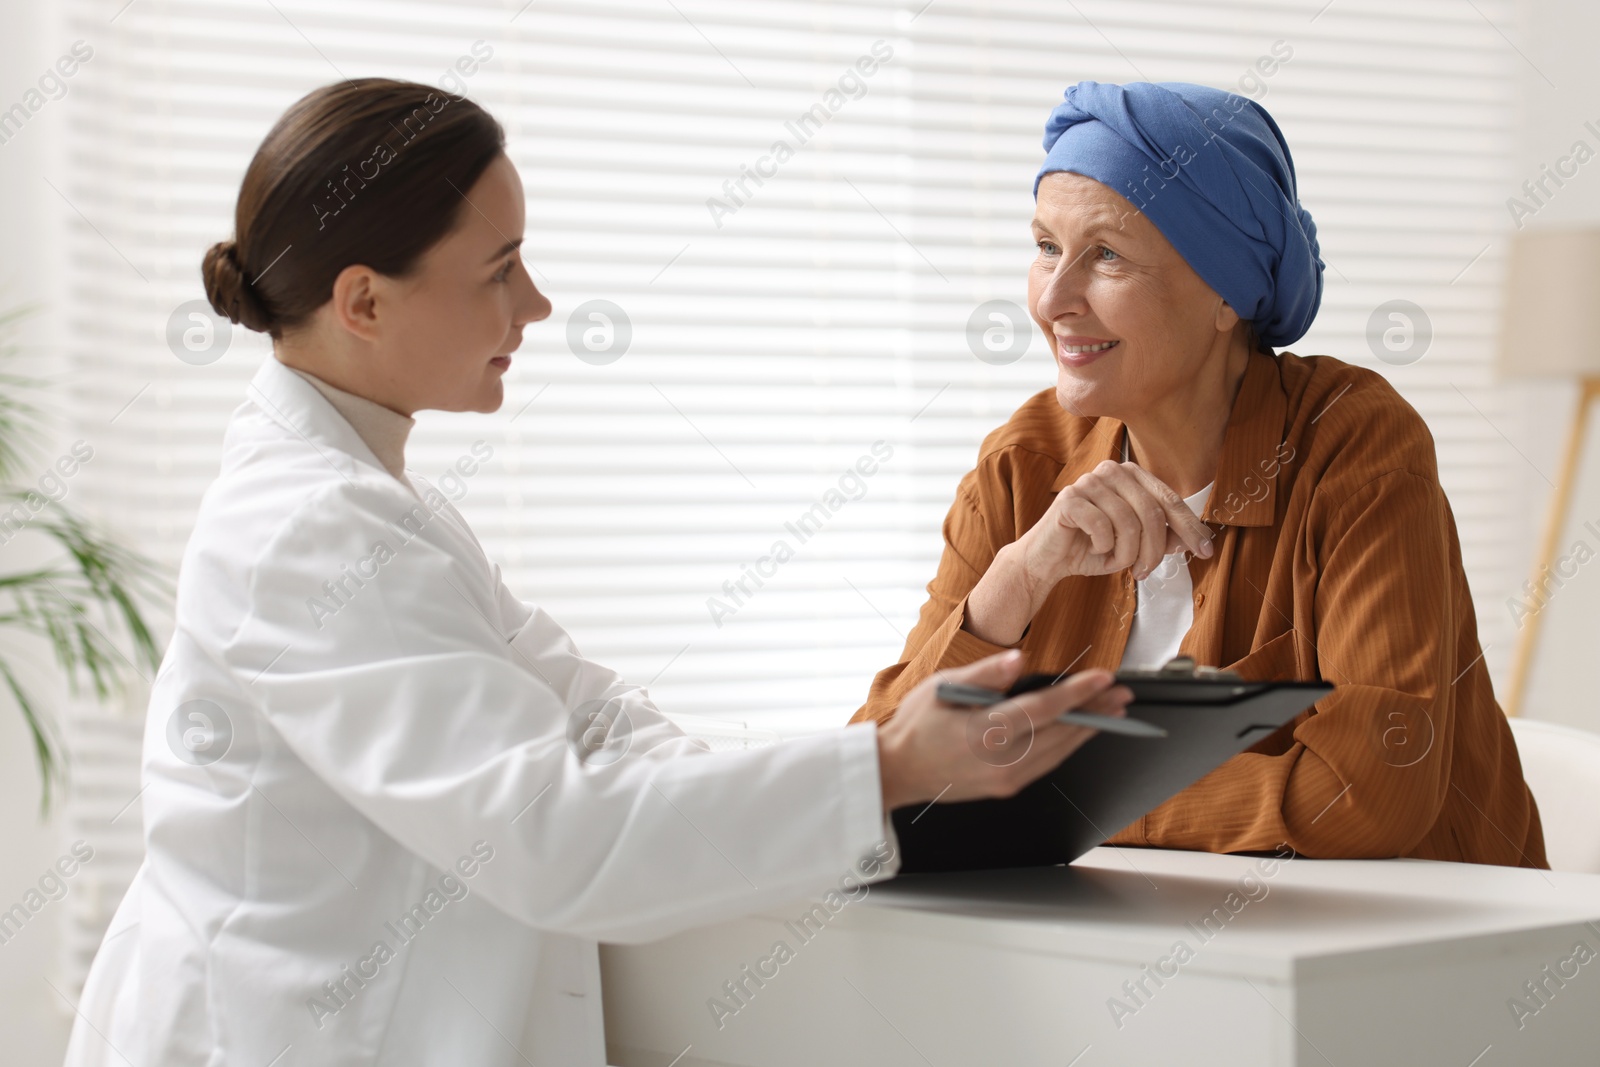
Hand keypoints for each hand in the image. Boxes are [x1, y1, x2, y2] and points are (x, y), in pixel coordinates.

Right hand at [876, 649, 1132, 810]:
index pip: (1043, 708)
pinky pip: (1047, 764)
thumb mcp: (941, 687)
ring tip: (1113, 712)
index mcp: (984, 732)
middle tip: (1123, 694)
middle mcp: (1000, 761)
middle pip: (1061, 732)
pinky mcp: (1006, 788)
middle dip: (1097, 711)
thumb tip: (1018, 659)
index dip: (1078, 692)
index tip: (1104, 678)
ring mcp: (1005, 779)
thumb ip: (984, 673)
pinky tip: (1080, 732)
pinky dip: (1068, 746)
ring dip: (1089, 730)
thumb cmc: (916, 726)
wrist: (898, 770)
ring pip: (1059, 752)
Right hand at [1022, 459, 1213, 582]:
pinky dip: (1103, 548)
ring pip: (1128, 523)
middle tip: (1146, 572)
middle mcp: (1112, 470)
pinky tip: (1095, 549)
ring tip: (1117, 562)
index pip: (1170, 500)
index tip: (1207, 551)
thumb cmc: (1091, 548)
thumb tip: (1192, 540)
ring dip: (1126, 553)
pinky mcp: (1069, 498)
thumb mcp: (1134, 546)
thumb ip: (1162, 538)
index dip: (1190, 527)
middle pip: (1152, 513)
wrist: (1049, 560)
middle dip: (1154, 550)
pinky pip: (1102, 527)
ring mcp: (1089, 481)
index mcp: (1131, 475)